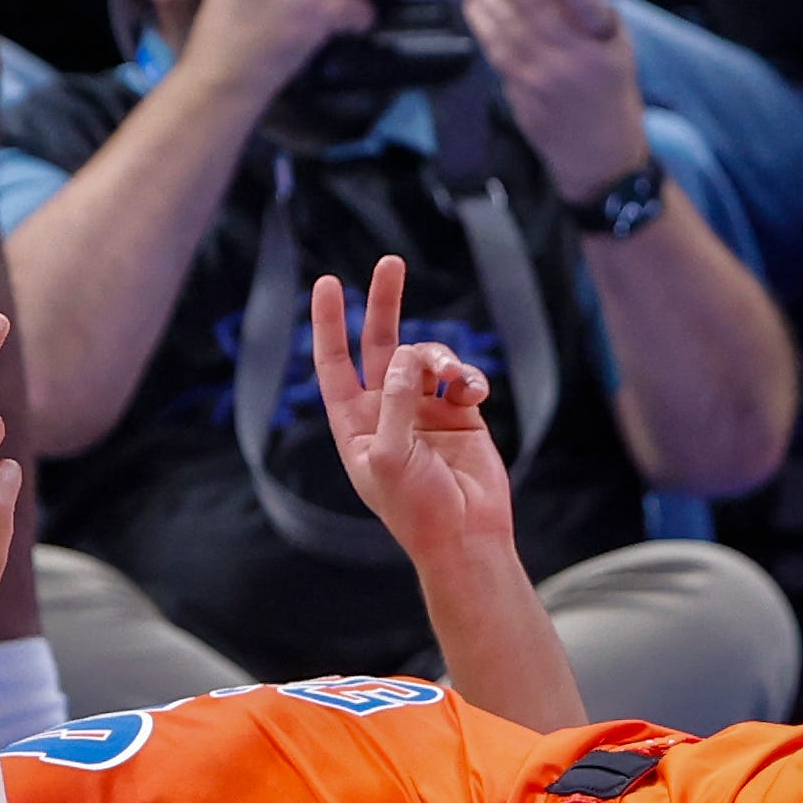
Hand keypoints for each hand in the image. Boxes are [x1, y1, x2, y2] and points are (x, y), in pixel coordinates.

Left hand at [315, 257, 517, 558]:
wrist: (467, 538)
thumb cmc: (418, 509)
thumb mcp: (390, 455)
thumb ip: (395, 400)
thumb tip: (408, 354)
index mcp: (355, 425)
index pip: (334, 364)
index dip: (329, 324)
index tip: (328, 283)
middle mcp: (387, 412)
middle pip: (381, 346)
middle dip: (385, 305)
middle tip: (391, 264)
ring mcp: (425, 412)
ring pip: (428, 359)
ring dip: (441, 358)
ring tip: (451, 378)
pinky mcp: (461, 416)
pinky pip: (462, 378)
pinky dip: (468, 378)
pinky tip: (474, 393)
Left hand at [457, 0, 648, 201]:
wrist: (601, 156)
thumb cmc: (608, 91)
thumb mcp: (615, 50)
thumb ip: (586, 16)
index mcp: (606, 45)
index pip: (586, 6)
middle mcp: (577, 61)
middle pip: (535, 11)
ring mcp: (546, 80)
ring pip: (507, 30)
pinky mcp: (523, 95)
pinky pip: (498, 54)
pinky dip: (482, 26)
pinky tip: (472, 6)